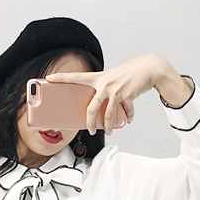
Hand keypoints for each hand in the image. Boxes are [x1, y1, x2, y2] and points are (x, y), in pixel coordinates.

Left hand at [45, 53, 164, 135]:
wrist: (149, 68)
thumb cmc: (131, 73)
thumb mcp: (114, 77)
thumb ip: (106, 87)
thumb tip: (102, 101)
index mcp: (99, 77)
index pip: (76, 77)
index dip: (62, 78)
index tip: (49, 78)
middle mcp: (104, 83)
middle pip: (91, 107)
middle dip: (90, 122)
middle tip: (90, 129)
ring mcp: (114, 90)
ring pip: (106, 114)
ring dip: (108, 126)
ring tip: (109, 131)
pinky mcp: (125, 95)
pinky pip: (123, 111)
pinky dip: (127, 116)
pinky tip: (127, 120)